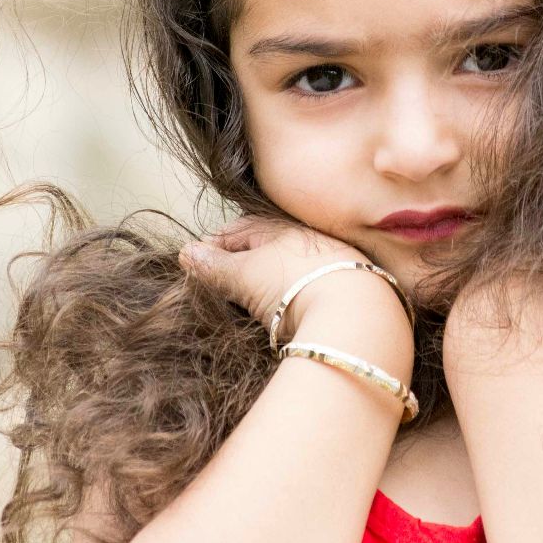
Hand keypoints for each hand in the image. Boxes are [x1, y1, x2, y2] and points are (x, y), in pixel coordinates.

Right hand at [177, 215, 390, 338]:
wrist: (356, 316)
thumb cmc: (293, 287)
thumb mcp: (244, 275)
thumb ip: (213, 265)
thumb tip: (186, 253)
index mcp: (282, 226)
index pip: (238, 230)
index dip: (214, 248)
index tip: (196, 266)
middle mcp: (309, 238)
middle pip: (265, 248)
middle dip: (240, 265)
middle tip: (218, 286)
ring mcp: (332, 263)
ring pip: (288, 269)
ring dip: (267, 283)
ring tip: (248, 305)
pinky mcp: (348, 290)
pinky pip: (309, 288)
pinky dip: (291, 298)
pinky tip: (284, 316)